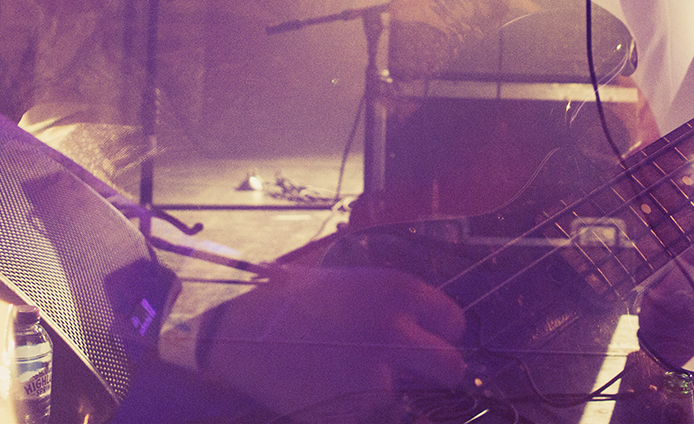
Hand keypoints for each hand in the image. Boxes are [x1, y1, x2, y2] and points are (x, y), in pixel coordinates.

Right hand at [201, 264, 465, 420]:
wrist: (239, 331)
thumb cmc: (292, 299)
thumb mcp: (351, 283)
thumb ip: (391, 305)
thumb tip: (424, 328)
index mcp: (398, 291)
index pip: (454, 321)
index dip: (441, 333)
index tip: (429, 340)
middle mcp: (395, 332)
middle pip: (451, 366)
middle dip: (441, 373)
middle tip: (421, 375)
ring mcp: (376, 376)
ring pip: (410, 397)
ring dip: (390, 392)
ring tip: (351, 376)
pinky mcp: (353, 411)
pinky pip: (372, 415)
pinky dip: (358, 409)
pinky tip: (330, 389)